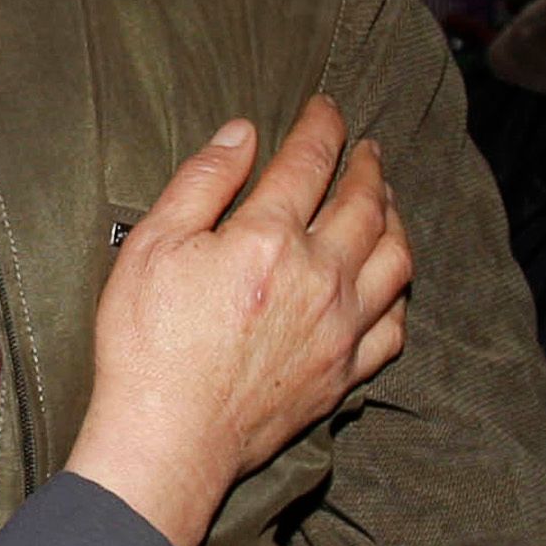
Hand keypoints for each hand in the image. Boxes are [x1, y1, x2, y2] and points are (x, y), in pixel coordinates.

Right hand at [65, 98, 412, 545]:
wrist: (167, 438)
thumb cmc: (146, 343)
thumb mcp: (152, 247)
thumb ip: (202, 182)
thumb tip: (243, 133)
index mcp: (270, 238)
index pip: (309, 162)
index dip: (321, 126)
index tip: (326, 107)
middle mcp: (321, 277)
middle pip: (365, 206)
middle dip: (369, 167)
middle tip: (367, 149)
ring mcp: (341, 329)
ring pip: (396, 261)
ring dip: (396, 221)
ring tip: (387, 204)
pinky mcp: (343, 373)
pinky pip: (395, 326)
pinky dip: (399, 295)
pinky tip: (389, 283)